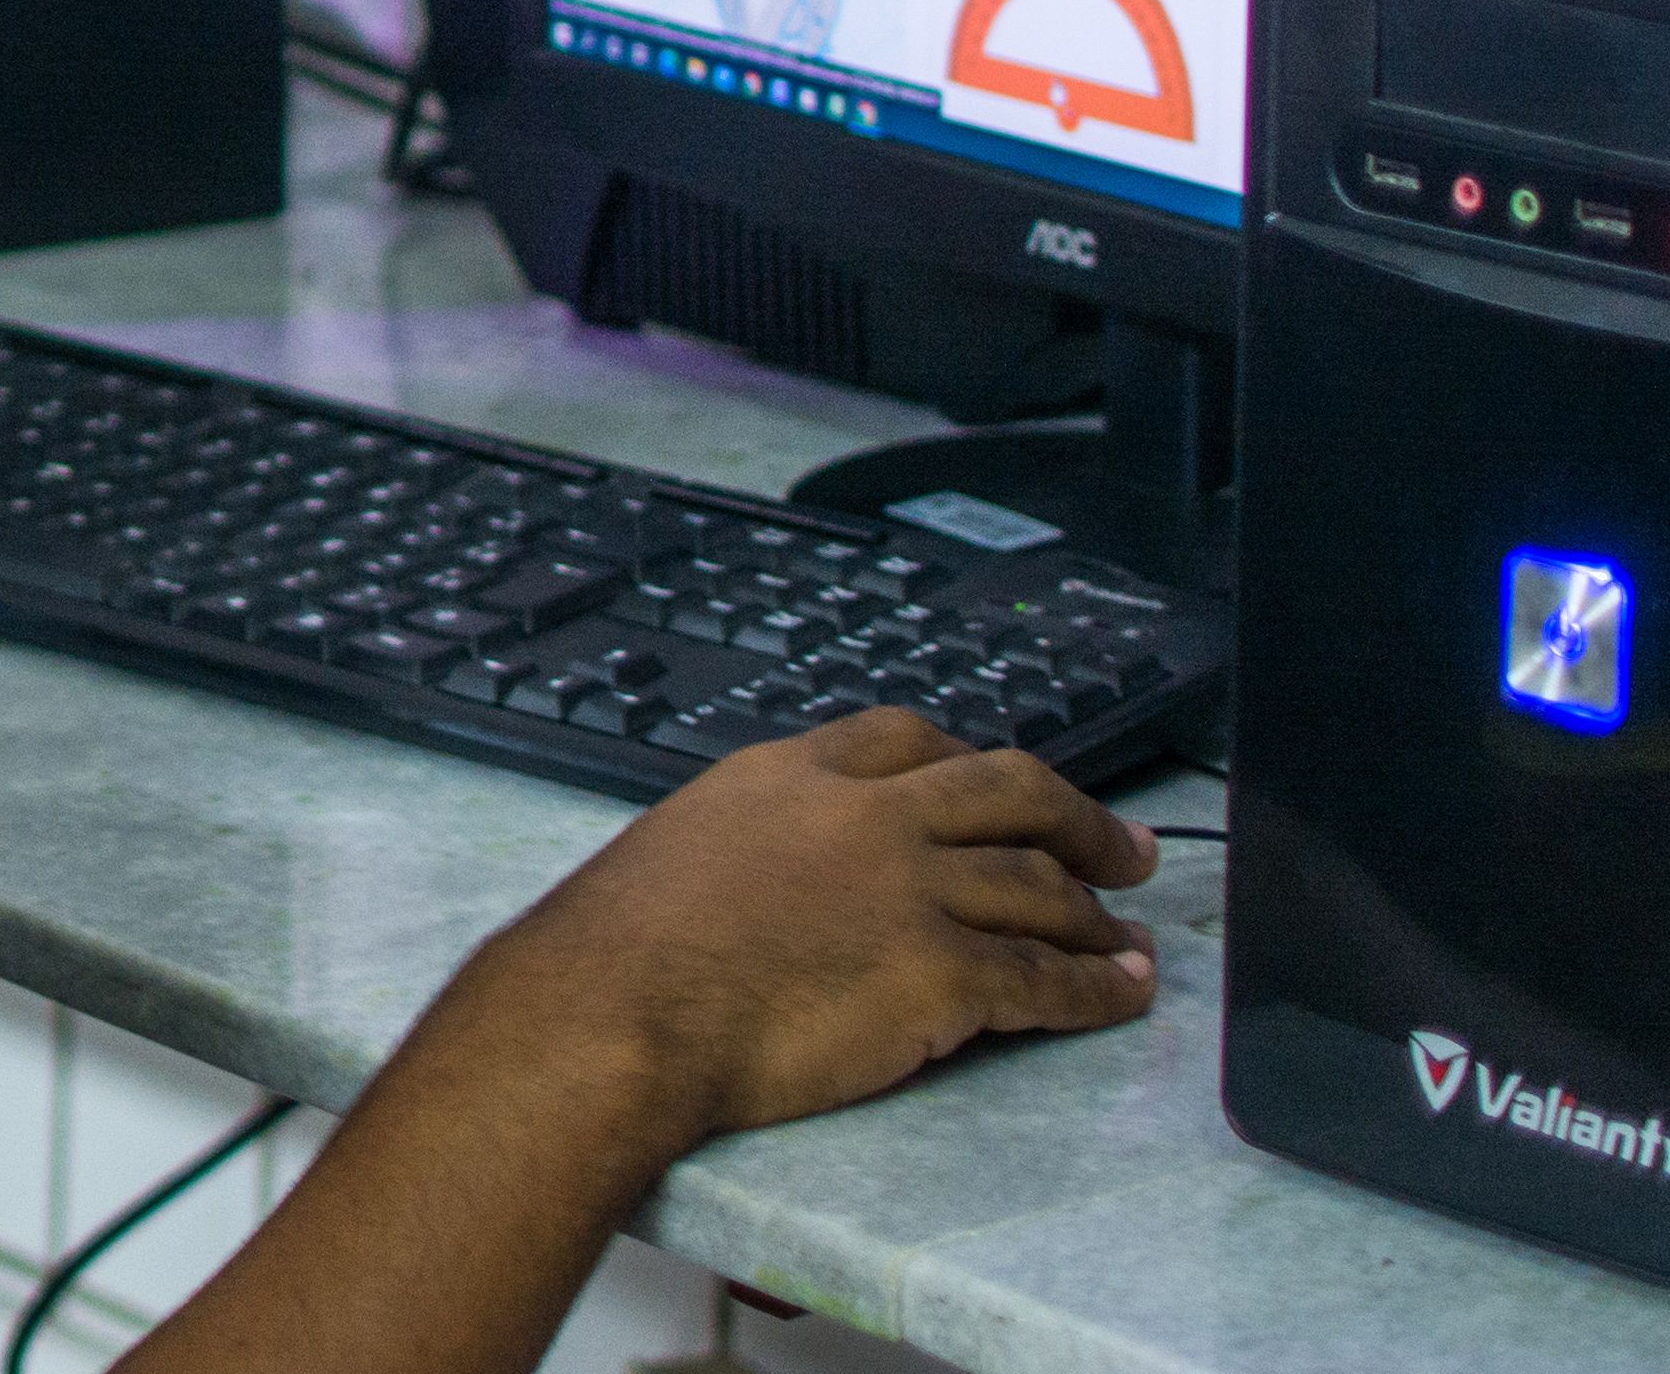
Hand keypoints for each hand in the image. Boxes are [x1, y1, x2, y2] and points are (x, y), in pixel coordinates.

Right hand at [488, 710, 1159, 1144]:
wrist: (618, 1010)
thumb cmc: (623, 946)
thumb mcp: (688, 840)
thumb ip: (759, 834)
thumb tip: (781, 867)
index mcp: (796, 774)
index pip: (912, 738)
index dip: (975, 761)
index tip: (1007, 785)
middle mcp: (866, 816)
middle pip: (1009, 793)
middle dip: (1080, 820)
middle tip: (1123, 848)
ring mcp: (910, 890)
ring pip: (1040, 888)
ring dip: (1100, 917)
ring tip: (1130, 940)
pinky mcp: (940, 973)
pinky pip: (1045, 979)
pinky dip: (1097, 989)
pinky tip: (1121, 996)